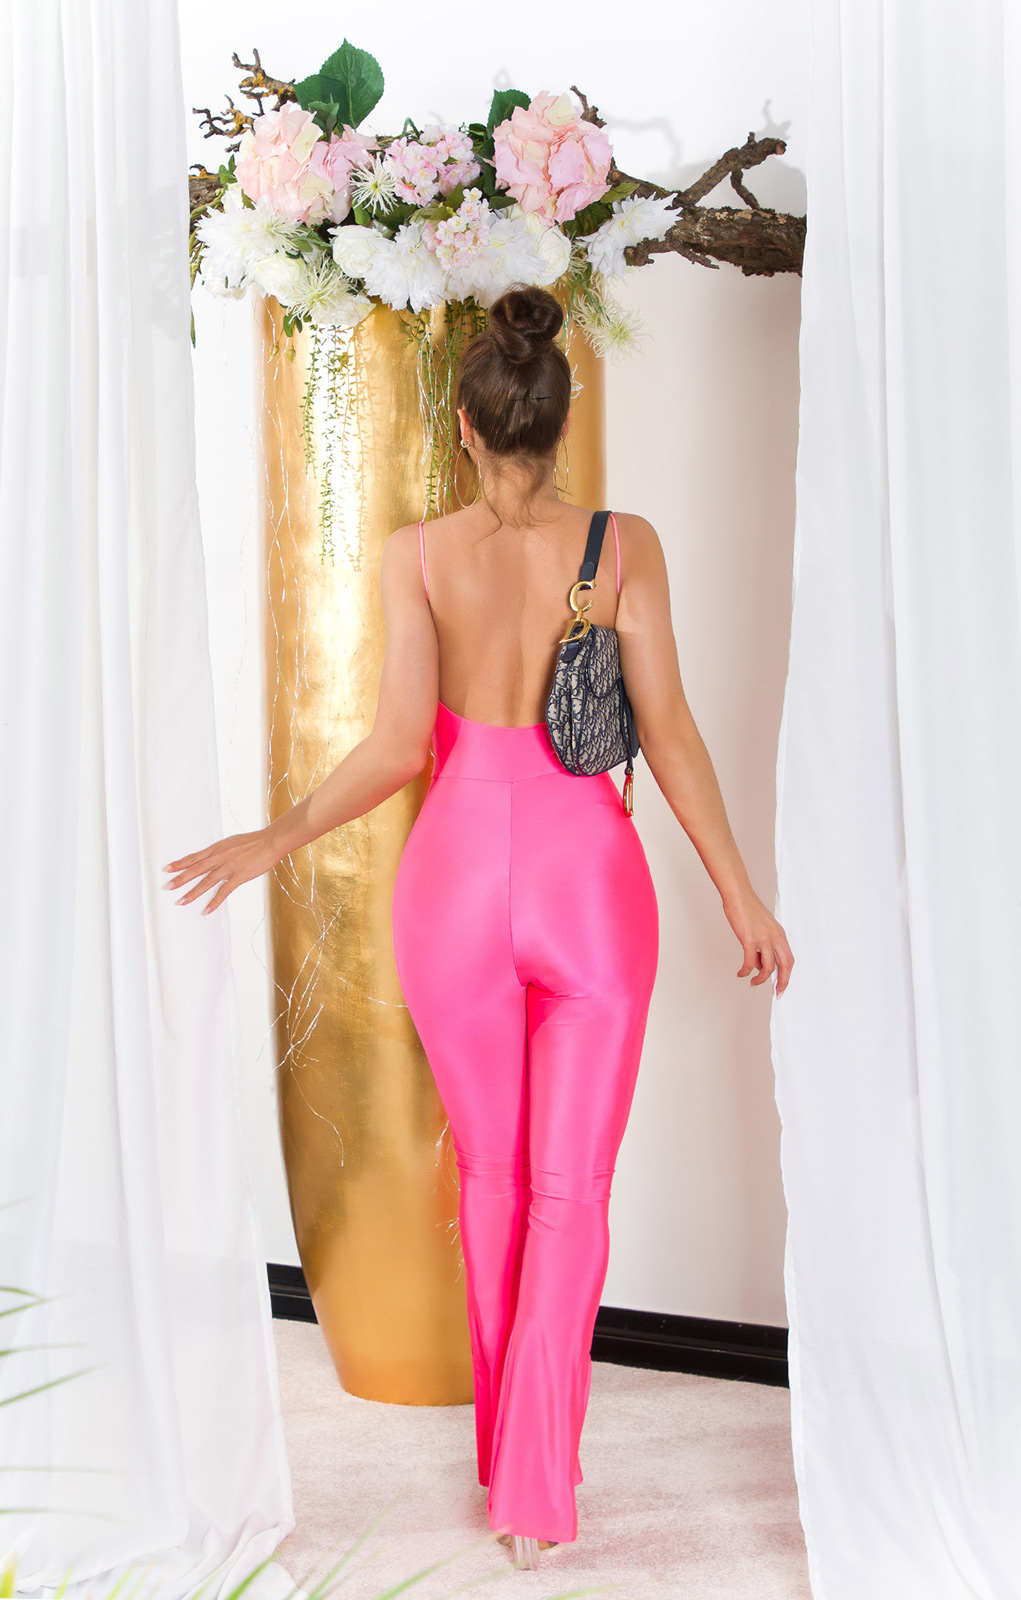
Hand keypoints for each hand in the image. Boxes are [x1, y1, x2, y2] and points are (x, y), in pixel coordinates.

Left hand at [162, 828, 278, 915]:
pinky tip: (206, 910)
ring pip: (206, 882)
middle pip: (195, 870)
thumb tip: (214, 857)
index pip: (194, 857)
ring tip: (181, 901)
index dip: (179, 864)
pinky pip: (223, 891)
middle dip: (180, 879)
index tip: (166, 869)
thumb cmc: (254, 841)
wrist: (270, 842)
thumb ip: (221, 851)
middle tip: (167, 887)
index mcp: (217, 848)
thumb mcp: (232, 842)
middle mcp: (219, 858)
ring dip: (192, 893)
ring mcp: (228, 867)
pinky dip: (214, 902)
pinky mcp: (239, 876)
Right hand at [723, 890, 794, 994]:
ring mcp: (763, 939)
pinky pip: (750, 962)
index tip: (782, 986)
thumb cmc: (748, 909)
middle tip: (777, 993)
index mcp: (780, 934)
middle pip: (785, 966)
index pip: (789, 959)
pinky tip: (741, 973)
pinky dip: (746, 971)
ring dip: (760, 979)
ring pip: (768, 968)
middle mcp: (775, 937)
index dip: (787, 975)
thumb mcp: (762, 928)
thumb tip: (760, 964)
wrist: (739, 896)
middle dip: (782, 982)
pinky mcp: (750, 940)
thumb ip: (764, 945)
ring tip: (752, 982)